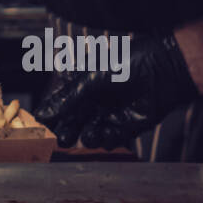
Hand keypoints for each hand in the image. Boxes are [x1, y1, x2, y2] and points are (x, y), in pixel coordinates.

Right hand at [35, 33, 196, 149]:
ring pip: (88, 133)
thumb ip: (67, 98)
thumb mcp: (90, 77)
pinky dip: (107, 138)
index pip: (58, 103)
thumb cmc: (125, 63)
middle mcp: (92, 100)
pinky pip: (109, 139)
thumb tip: (42, 115)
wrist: (161, 70)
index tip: (40, 125)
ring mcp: (107, 114)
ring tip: (89, 133)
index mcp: (79, 83)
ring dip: (85, 136)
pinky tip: (109, 129)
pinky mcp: (125, 126)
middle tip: (61, 137)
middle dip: (65, 131)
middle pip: (71, 122)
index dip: (49, 114)